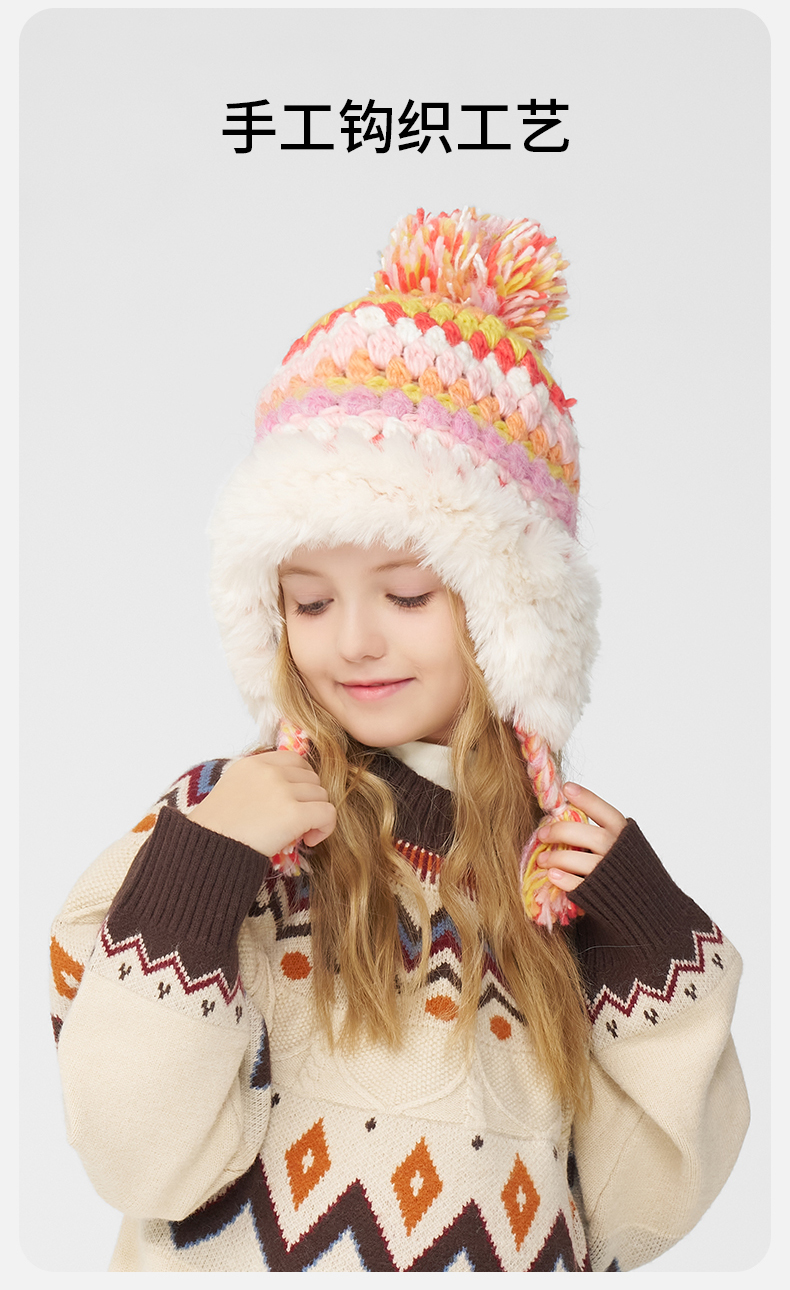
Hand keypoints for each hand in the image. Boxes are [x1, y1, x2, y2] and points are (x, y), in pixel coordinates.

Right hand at [188, 751, 336, 856]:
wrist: (207, 850)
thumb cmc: (217, 830)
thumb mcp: (233, 790)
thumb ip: (260, 783)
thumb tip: (291, 793)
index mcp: (254, 764)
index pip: (295, 760)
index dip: (301, 781)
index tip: (293, 801)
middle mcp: (270, 772)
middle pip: (312, 778)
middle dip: (309, 799)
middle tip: (296, 822)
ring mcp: (283, 790)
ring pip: (322, 795)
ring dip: (316, 815)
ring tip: (301, 834)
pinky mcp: (294, 813)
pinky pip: (328, 813)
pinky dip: (326, 828)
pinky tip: (310, 841)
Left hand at [535, 783, 625, 891]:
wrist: (642, 906)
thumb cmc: (622, 869)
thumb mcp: (619, 846)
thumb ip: (598, 833)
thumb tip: (562, 815)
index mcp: (625, 837)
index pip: (608, 814)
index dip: (588, 799)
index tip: (567, 788)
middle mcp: (620, 854)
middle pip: (593, 837)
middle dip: (563, 832)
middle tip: (542, 833)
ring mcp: (611, 876)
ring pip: (584, 861)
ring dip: (558, 857)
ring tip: (541, 858)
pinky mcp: (601, 897)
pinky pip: (580, 886)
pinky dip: (564, 879)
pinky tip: (552, 874)